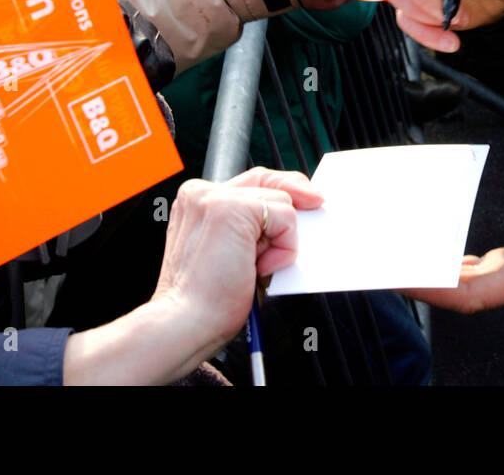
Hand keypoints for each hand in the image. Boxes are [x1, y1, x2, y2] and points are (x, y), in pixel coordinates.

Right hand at [63, 167, 322, 384]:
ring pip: (280, 200)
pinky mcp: (232, 209)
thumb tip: (295, 214)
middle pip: (267, 179)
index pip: (251, 182)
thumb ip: (252, 229)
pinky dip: (285, 246)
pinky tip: (262, 268)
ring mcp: (214, 198)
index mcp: (196, 202)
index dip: (282, 187)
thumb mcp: (232, 252)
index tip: (308, 197)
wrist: (185, 324)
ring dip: (281, 239)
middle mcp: (201, 193)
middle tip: (318, 204)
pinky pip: (285, 216)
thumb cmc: (207, 299)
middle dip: (297, 194)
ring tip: (258, 266)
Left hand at [404, 204, 503, 312]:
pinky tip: (433, 254)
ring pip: (457, 283)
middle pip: (453, 292)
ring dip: (427, 275)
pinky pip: (467, 271)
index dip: (433, 291)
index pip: (466, 295)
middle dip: (417, 283)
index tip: (402, 278)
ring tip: (397, 260)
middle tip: (382, 266)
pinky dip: (445, 264)